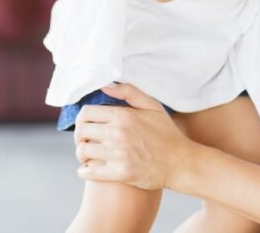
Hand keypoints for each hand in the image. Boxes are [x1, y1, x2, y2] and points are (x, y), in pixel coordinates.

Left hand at [74, 83, 190, 190]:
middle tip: (85, 140)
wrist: (181, 162)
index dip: (81, 119)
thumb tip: (105, 86)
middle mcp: (118, 134)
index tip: (85, 124)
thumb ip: (128, 92)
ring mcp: (118, 155)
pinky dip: (84, 171)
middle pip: (81, 133)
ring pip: (83, 152)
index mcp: (123, 116)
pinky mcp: (120, 174)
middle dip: (79, 136)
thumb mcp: (152, 106)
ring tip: (88, 154)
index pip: (86, 114)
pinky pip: (89, 172)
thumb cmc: (166, 133)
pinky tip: (89, 169)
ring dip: (82, 154)